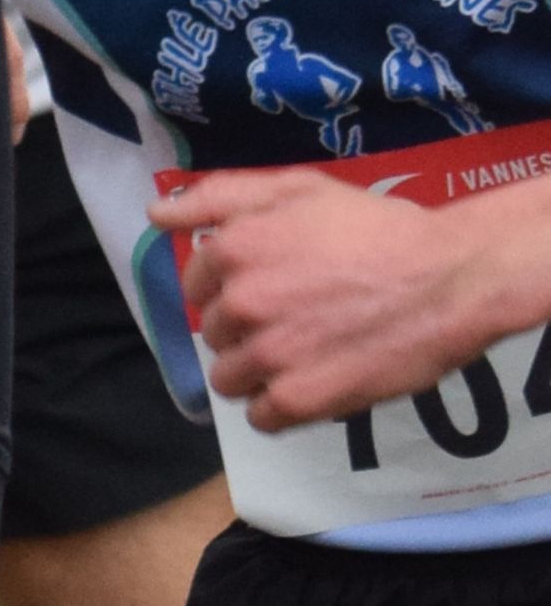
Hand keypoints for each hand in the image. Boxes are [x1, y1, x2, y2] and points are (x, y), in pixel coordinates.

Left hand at [154, 156, 530, 426]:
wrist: (448, 279)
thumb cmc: (377, 228)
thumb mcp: (300, 188)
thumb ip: (221, 196)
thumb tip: (156, 214)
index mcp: (233, 250)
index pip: (196, 285)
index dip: (231, 287)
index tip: (273, 285)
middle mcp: (240, 303)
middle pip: (214, 333)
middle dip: (247, 328)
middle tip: (302, 315)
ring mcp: (266, 355)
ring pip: (230, 379)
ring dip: (259, 372)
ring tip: (307, 352)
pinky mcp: (296, 399)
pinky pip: (260, 417)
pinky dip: (282, 407)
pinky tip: (317, 380)